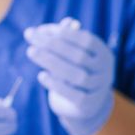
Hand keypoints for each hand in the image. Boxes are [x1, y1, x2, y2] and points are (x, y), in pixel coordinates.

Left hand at [25, 17, 115, 134]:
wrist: (88, 102)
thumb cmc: (77, 69)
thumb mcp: (74, 53)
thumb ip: (64, 39)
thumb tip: (45, 30)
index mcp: (103, 53)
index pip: (85, 40)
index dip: (64, 33)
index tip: (40, 29)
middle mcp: (105, 70)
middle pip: (78, 57)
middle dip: (51, 45)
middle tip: (29, 36)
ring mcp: (98, 88)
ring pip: (76, 75)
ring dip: (51, 62)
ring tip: (31, 51)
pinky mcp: (88, 104)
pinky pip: (74, 95)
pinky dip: (56, 85)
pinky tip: (41, 75)